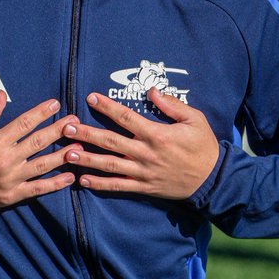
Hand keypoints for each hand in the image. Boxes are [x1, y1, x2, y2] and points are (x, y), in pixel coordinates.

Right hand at [0, 91, 76, 211]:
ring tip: (80, 146)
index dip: (42, 112)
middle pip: (39, 142)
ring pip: (43, 165)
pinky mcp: (11, 196)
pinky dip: (55, 184)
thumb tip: (2, 93)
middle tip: (76, 122)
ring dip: (63, 155)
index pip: (25, 123)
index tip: (56, 104)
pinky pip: (37, 189)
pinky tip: (70, 177)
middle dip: (60, 130)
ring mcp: (10, 180)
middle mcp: (6, 160)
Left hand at [61, 88, 219, 199]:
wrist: (213, 179)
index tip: (91, 98)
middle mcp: (146, 153)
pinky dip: (100, 184)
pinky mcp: (144, 187)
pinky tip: (83, 181)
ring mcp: (143, 172)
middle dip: (86, 134)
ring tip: (67, 153)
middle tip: (66, 128)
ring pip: (110, 165)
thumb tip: (151, 91)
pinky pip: (119, 186)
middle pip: (110, 142)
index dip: (107, 107)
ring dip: (87, 159)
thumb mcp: (195, 119)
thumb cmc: (204, 146)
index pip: (126, 118)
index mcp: (157, 134)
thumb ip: (172, 105)